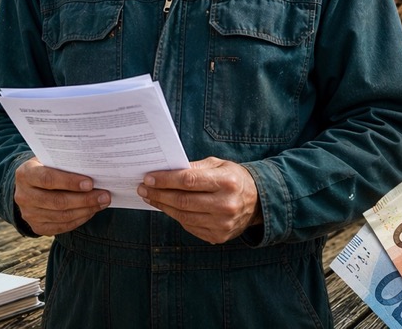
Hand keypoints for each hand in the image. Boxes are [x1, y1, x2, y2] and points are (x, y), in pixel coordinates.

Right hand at [13, 158, 108, 235]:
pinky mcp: (36, 227)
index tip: (90, 183)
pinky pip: (61, 227)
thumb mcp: (49, 160)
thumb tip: (95, 169)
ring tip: (102, 203)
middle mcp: (23, 196)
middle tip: (104, 195)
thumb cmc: (46, 168)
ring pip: (61, 216)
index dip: (69, 182)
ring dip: (86, 210)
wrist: (28, 185)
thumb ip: (65, 163)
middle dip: (84, 199)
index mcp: (25, 174)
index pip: (48, 179)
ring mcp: (29, 214)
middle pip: (57, 201)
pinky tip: (91, 211)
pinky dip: (79, 219)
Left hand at [137, 157, 260, 243]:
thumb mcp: (219, 165)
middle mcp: (225, 205)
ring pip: (183, 216)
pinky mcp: (218, 236)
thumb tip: (166, 170)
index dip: (166, 180)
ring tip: (150, 197)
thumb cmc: (234, 179)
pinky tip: (167, 207)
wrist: (258, 202)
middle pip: (183, 201)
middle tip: (143, 188)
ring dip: (163, 206)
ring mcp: (222, 224)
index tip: (149, 178)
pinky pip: (189, 226)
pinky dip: (175, 216)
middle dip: (159, 194)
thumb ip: (194, 167)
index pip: (189, 181)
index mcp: (227, 182)